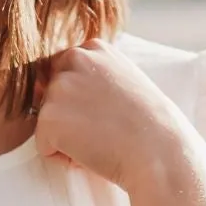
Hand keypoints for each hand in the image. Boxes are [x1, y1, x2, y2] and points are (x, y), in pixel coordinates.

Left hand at [34, 40, 205, 195]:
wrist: (161, 153)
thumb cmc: (149, 127)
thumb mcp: (124, 83)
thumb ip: (93, 76)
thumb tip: (45, 85)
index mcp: (94, 48)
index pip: (67, 76)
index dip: (86, 104)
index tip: (114, 111)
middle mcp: (74, 58)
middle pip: (52, 97)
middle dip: (73, 118)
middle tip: (109, 127)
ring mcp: (59, 86)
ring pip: (49, 122)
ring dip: (69, 138)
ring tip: (104, 139)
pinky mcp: (49, 117)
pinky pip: (44, 145)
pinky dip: (64, 157)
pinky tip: (93, 152)